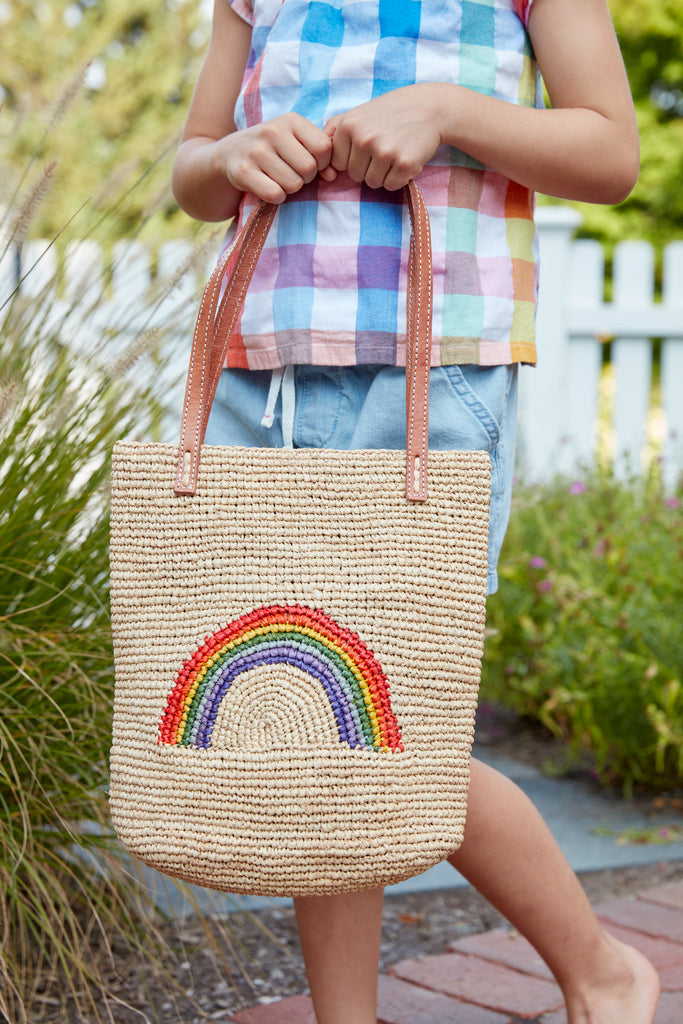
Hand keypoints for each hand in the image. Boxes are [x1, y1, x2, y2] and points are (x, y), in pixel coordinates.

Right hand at [217, 112, 335, 203]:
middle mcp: (272, 131)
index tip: (309, 162)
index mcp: (291, 120)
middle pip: (309, 169)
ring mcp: (255, 151)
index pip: (324, 148)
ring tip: (278, 178)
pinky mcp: (243, 172)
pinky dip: (275, 197)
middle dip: (305, 178)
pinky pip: (275, 194)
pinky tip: (267, 186)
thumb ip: (320, 154)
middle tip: (291, 173)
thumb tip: (332, 175)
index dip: (322, 163)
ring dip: (289, 188)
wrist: (229, 154)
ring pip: (293, 184)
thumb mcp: (295, 141)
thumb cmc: (272, 149)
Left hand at [324, 85, 442, 190]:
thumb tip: (321, 165)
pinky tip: (405, 158)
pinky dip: (399, 178)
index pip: (338, 164)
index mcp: (348, 126)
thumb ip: (333, 130)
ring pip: (373, 183)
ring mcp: (384, 151)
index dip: (354, 159)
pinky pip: (391, 186)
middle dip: (369, 167)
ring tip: (395, 152)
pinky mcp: (404, 163)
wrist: (429, 107)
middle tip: (385, 147)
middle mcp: (364, 139)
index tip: (368, 144)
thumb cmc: (389, 113)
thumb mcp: (358, 113)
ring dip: (384, 174)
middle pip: (355, 176)